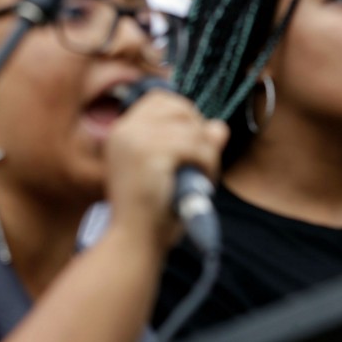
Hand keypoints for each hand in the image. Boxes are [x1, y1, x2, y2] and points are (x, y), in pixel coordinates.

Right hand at [103, 90, 228, 248]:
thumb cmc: (151, 212)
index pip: (161, 98)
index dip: (184, 115)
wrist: (133, 243)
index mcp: (121, 131)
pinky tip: (203, 182)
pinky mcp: (152, 153)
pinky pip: (199, 146)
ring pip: (194, 128)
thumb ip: (195, 145)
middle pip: (180, 107)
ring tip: (202, 177)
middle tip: (200, 163)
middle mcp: (125, 129)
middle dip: (199, 133)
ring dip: (207, 153)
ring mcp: (136, 139)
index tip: (191, 143)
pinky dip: (209, 164)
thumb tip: (220, 127)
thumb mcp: (173, 172)